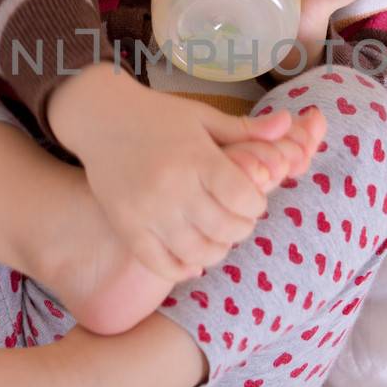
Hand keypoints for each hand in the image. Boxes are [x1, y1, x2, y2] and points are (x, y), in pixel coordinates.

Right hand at [72, 78, 301, 282]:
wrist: (99, 117)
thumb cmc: (157, 116)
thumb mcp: (203, 117)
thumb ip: (245, 129)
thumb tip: (287, 123)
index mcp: (196, 158)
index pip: (243, 198)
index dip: (256, 205)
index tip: (252, 200)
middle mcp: (172, 187)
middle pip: (224, 229)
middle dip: (241, 229)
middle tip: (238, 220)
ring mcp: (147, 211)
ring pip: (196, 253)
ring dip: (216, 251)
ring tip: (217, 238)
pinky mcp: (127, 227)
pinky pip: (160, 264)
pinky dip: (181, 270)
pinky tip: (192, 262)